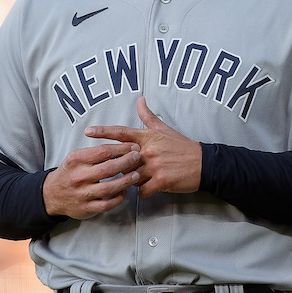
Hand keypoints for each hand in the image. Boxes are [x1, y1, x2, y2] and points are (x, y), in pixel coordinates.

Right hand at [43, 142, 140, 219]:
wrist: (52, 194)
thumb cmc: (69, 173)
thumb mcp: (76, 157)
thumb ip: (95, 152)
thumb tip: (120, 146)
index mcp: (76, 160)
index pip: (103, 151)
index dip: (121, 148)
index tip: (132, 146)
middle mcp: (79, 177)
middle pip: (108, 168)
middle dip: (127, 162)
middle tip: (137, 158)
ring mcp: (82, 193)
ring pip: (109, 188)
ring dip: (126, 181)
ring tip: (135, 175)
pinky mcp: (86, 208)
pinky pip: (107, 204)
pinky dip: (118, 198)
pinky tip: (124, 191)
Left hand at [87, 97, 201, 198]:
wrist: (203, 163)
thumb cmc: (182, 146)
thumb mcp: (164, 129)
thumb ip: (148, 116)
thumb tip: (140, 100)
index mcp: (147, 137)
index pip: (121, 132)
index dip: (103, 132)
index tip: (88, 132)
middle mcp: (148, 150)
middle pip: (122, 159)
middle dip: (115, 165)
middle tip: (109, 170)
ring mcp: (154, 166)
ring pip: (131, 177)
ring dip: (131, 181)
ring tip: (136, 181)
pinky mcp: (161, 180)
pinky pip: (143, 191)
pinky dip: (143, 192)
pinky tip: (147, 190)